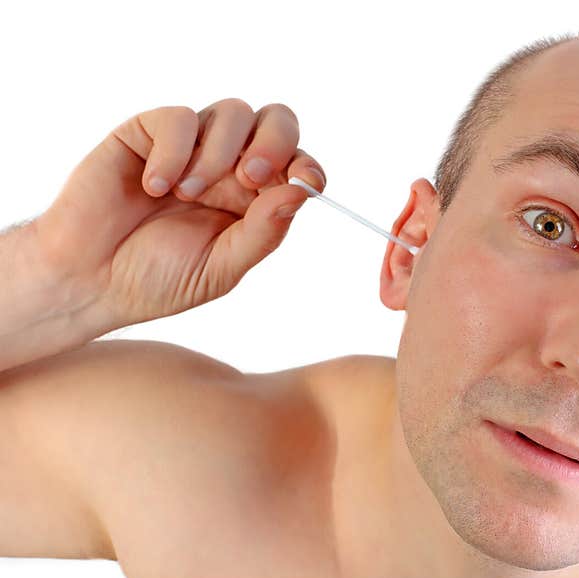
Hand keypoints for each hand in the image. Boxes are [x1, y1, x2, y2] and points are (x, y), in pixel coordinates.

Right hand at [34, 98, 325, 327]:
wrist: (89, 282)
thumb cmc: (157, 280)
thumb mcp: (222, 268)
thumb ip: (263, 232)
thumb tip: (302, 192)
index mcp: (254, 198)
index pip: (296, 163)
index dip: (307, 165)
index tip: (309, 181)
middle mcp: (229, 166)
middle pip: (275, 120)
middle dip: (273, 142)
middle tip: (250, 177)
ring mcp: (190, 147)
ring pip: (232, 112)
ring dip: (217, 154)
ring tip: (187, 195)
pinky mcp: (148, 134)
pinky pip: (179, 119)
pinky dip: (174, 152)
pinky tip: (155, 188)